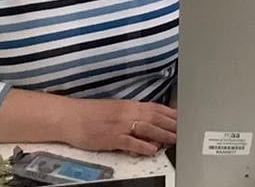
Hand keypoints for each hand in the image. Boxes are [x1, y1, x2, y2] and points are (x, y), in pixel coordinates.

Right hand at [61, 97, 178, 155]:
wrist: (69, 117)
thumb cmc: (89, 114)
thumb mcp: (114, 109)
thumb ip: (130, 113)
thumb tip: (146, 119)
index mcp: (128, 105)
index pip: (155, 107)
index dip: (170, 113)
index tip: (182, 118)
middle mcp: (127, 113)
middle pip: (155, 118)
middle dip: (171, 124)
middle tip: (185, 130)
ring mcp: (120, 125)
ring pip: (147, 128)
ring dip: (162, 134)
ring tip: (174, 140)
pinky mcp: (111, 138)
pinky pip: (130, 142)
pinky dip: (142, 145)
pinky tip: (152, 149)